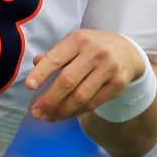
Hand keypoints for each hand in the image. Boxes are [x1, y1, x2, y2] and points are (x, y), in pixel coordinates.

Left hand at [25, 30, 145, 121]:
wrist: (127, 52)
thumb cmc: (92, 48)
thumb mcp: (74, 43)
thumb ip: (55, 54)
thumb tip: (36, 62)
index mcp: (78, 39)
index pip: (56, 58)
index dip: (41, 73)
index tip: (29, 86)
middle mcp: (94, 52)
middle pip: (67, 81)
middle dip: (49, 100)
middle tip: (36, 112)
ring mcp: (108, 68)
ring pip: (80, 96)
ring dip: (62, 111)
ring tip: (49, 117)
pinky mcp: (117, 84)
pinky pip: (93, 103)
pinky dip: (77, 112)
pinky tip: (66, 114)